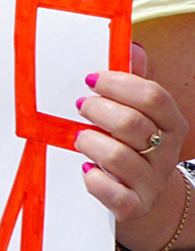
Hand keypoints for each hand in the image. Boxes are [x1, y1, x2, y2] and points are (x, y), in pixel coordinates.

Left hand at [77, 44, 191, 250]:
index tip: (90, 79)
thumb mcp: (136, 112)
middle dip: (98, 110)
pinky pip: (112, 193)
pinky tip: (86, 169)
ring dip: (89, 142)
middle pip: (132, 123)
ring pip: (117, 156)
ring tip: (80, 137)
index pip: (153, 96)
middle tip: (80, 106)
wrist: (140, 193)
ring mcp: (152, 181)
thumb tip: (131, 45)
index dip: (118, 84)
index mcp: (171, 123)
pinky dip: (94, 179)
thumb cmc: (130, 143)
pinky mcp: (134, 205)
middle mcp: (166, 152)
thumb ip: (133, 82)